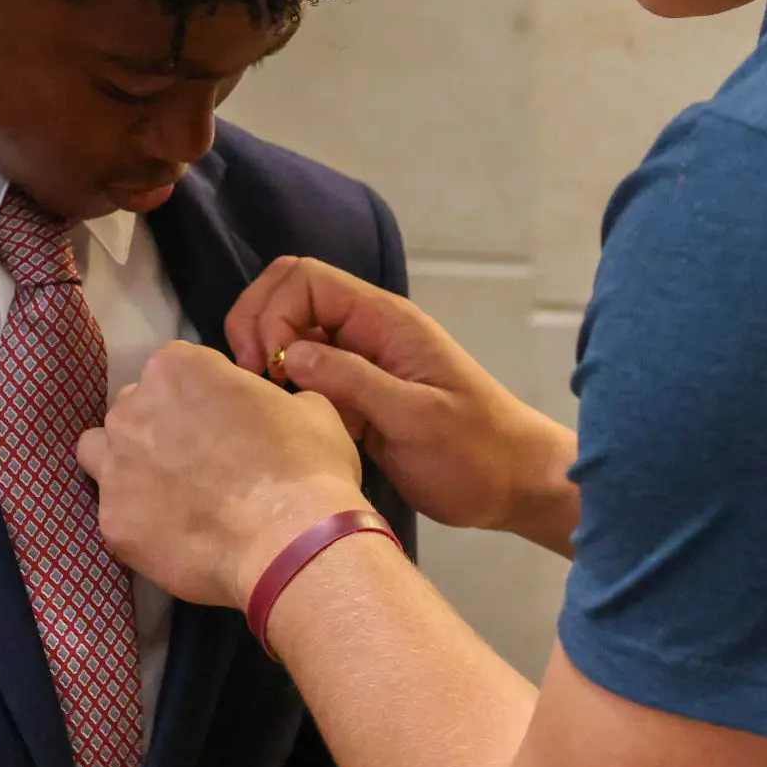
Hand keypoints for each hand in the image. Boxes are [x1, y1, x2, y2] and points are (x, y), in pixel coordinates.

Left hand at [78, 342, 372, 608]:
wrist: (291, 541)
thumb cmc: (307, 464)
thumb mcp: (310, 408)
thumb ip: (271, 398)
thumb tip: (266, 411)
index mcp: (177, 367)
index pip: (175, 370)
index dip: (201, 396)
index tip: (223, 423)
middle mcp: (132, 408)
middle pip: (134, 409)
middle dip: (158, 427)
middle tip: (198, 461)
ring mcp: (115, 467)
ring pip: (101, 454)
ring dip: (127, 464)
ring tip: (167, 494)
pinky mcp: (111, 522)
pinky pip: (115, 514)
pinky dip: (139, 521)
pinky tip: (175, 537)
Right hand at [227, 258, 579, 552]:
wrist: (514, 486)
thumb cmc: (476, 452)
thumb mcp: (417, 418)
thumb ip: (355, 381)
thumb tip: (289, 355)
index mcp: (384, 321)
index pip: (306, 281)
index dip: (274, 313)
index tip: (268, 368)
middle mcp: (366, 332)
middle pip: (289, 296)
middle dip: (258, 326)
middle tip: (252, 380)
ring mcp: (359, 364)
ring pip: (290, 335)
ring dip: (265, 357)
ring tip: (263, 402)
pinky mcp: (354, 398)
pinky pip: (304, 376)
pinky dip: (282, 389)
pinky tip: (282, 419)